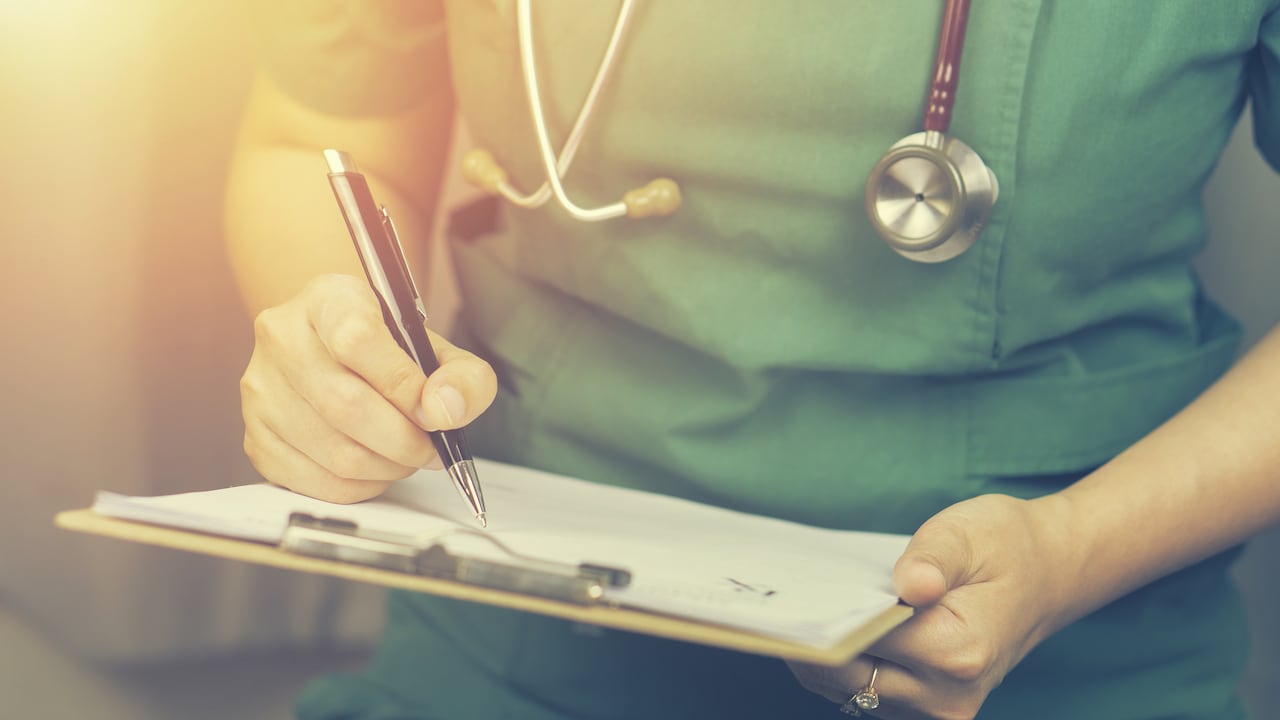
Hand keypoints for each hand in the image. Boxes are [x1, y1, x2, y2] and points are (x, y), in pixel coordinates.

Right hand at [239, 274, 496, 502]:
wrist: (336, 356)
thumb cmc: (388, 353)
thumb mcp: (436, 349)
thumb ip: (463, 376)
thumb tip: (446, 411)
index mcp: (327, 299)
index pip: (357, 339)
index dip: (404, 386)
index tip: (434, 411)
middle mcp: (281, 336)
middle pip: (346, 405)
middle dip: (403, 440)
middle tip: (430, 447)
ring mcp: (260, 388)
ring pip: (335, 451)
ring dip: (387, 466)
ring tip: (405, 455)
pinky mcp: (255, 436)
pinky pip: (316, 481)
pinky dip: (360, 486)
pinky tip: (374, 467)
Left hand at [789, 493, 1077, 718]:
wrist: (1051, 574)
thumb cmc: (1006, 547)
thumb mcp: (968, 533)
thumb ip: (932, 559)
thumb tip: (908, 586)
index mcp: (957, 652)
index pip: (864, 641)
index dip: (826, 616)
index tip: (792, 592)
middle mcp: (946, 696)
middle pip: (847, 676)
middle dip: (815, 638)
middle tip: (783, 597)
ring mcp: (937, 711)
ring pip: (847, 690)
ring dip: (825, 653)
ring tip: (809, 606)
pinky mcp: (926, 710)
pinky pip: (864, 693)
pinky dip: (845, 662)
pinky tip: (837, 624)